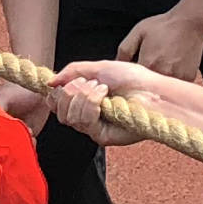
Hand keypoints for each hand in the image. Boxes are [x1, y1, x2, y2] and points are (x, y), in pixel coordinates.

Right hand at [47, 58, 177, 143]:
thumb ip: (72, 71)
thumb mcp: (99, 67)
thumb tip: (50, 82)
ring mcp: (94, 127)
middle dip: (71, 91)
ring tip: (103, 89)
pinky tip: (106, 97)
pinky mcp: (101, 136)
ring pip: (69, 117)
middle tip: (90, 83)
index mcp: (84, 100)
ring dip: (84, 96)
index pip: (56, 102)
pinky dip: (92, 103)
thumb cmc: (133, 79)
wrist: (153, 91)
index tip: (64, 83)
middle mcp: (87, 115)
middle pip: (59, 111)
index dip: (56, 93)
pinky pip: (83, 121)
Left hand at [117, 2, 202, 83]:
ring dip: (159, 83)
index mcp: (148, 64)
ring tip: (162, 65)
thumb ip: (124, 50)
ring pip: (163, 88)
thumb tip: (116, 66)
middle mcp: (162, 73)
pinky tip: (172, 67)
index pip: (133, 82)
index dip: (131, 80)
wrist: (190, 22)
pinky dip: (173, 81)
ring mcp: (177, 77)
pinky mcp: (188, 78)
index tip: (132, 77)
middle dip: (145, 81)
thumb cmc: (164, 26)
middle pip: (149, 87)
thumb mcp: (138, 32)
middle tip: (150, 66)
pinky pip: (176, 86)